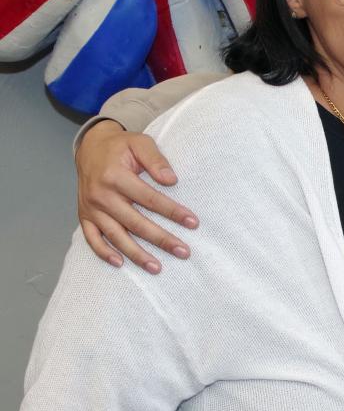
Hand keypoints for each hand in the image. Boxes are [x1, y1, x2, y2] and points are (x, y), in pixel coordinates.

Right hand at [77, 120, 198, 273]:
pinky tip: (120, 263)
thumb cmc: (120, 146)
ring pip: (115, 236)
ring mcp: (90, 208)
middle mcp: (101, 195)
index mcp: (115, 176)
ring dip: (136, 254)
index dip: (172, 211)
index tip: (193, 222)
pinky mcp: (84, 216)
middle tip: (183, 252)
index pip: (149, 198)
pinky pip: (92, 239)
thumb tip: (172, 180)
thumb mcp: (140, 143)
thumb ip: (156, 160)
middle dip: (161, 239)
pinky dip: (103, 253)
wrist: (90, 147)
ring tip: (157, 267)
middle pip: (135, 223)